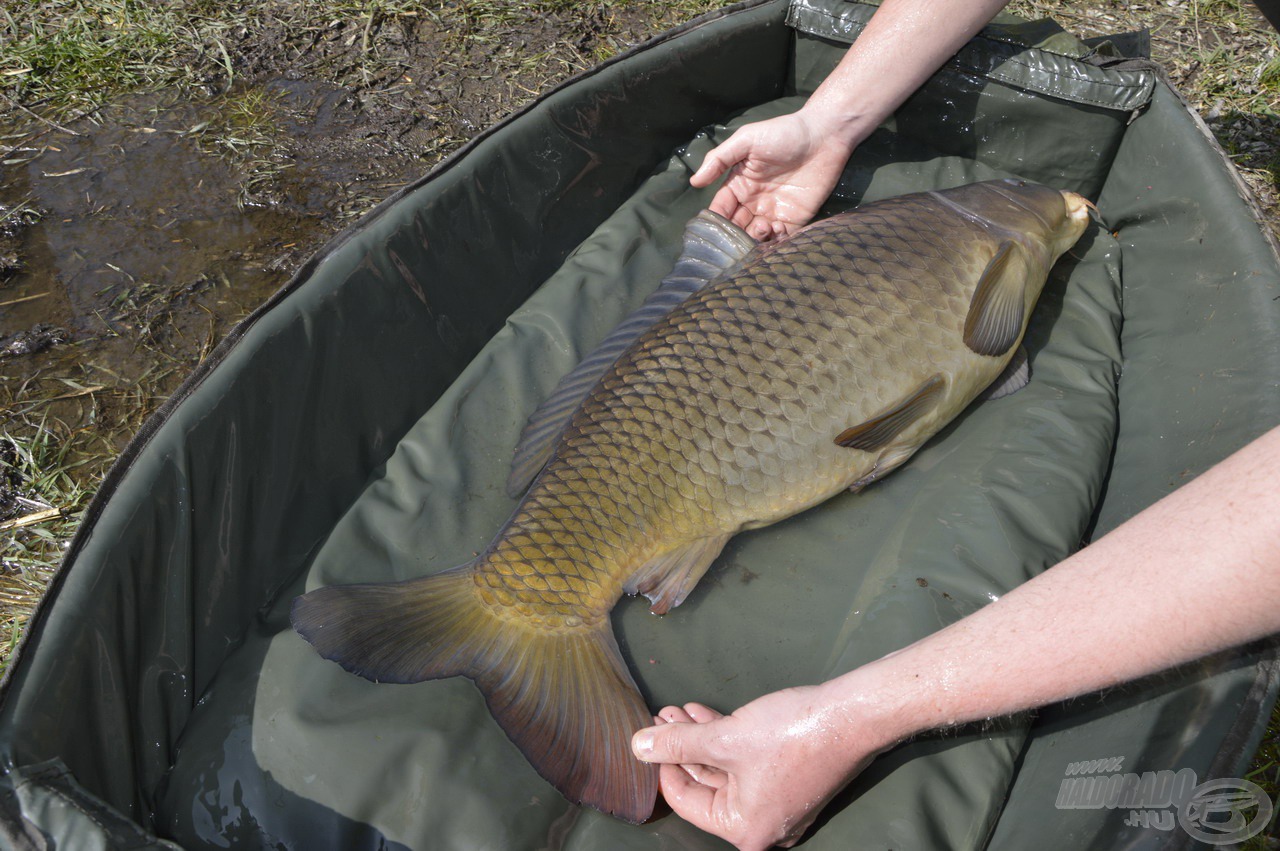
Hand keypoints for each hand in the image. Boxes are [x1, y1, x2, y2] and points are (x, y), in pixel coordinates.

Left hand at [631, 687, 881, 850]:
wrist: (851, 717)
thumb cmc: (788, 735)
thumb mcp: (723, 738)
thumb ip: (676, 744)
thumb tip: (636, 746)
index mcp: (744, 829)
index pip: (686, 802)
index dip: (663, 766)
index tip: (649, 737)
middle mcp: (761, 824)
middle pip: (706, 784)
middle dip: (681, 746)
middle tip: (659, 717)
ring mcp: (777, 802)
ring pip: (725, 768)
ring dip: (699, 737)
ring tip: (676, 709)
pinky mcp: (789, 778)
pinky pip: (746, 762)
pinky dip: (725, 738)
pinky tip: (703, 712)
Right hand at [690, 110, 858, 241]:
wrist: (823, 136)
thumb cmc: (783, 133)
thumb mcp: (746, 140)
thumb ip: (719, 159)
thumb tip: (694, 181)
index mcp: (739, 186)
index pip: (721, 209)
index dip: (715, 221)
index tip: (711, 231)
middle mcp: (754, 202)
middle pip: (737, 228)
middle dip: (734, 237)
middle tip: (736, 239)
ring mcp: (774, 212)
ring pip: (756, 237)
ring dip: (754, 241)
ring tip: (760, 230)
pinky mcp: (796, 219)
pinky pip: (781, 239)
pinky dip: (775, 242)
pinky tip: (776, 232)